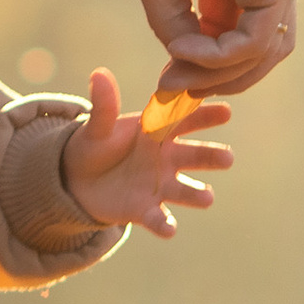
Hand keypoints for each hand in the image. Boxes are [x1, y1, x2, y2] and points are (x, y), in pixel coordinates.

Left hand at [61, 70, 233, 237]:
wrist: (76, 180)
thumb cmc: (95, 145)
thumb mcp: (96, 126)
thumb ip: (103, 105)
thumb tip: (99, 73)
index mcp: (158, 132)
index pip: (186, 120)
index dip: (206, 116)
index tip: (226, 111)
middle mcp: (166, 159)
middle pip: (196, 156)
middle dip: (212, 157)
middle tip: (227, 157)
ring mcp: (158, 186)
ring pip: (185, 190)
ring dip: (197, 194)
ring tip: (207, 197)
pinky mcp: (144, 210)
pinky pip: (158, 218)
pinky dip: (164, 224)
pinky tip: (169, 229)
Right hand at [123, 0, 300, 94]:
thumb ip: (171, 18)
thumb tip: (181, 58)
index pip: (241, 36)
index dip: (206, 65)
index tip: (167, 80)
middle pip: (261, 52)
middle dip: (217, 80)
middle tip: (173, 90)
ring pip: (265, 51)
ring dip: (220, 74)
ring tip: (179, 74)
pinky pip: (258, 35)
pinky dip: (221, 54)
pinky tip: (188, 49)